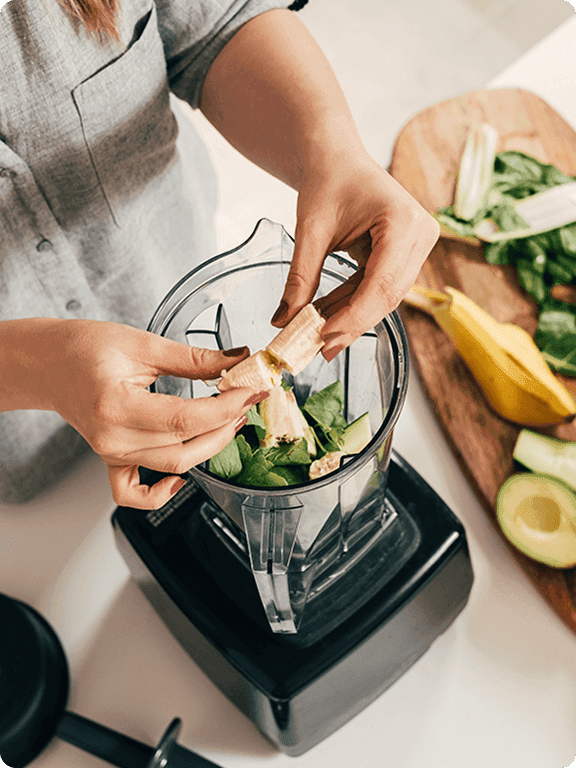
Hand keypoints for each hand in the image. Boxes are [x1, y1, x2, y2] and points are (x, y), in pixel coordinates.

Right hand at [37, 320, 261, 508]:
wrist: (49, 362)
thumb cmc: (84, 348)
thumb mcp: (143, 344)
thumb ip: (194, 358)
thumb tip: (236, 361)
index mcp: (116, 405)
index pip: (186, 418)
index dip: (226, 407)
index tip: (250, 391)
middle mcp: (112, 437)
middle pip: (185, 447)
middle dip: (225, 425)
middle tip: (246, 401)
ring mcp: (111, 453)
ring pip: (173, 465)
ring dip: (209, 447)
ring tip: (229, 420)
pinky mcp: (112, 459)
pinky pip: (134, 493)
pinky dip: (160, 494)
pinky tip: (181, 480)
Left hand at [271, 150, 439, 359]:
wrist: (336, 156)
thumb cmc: (328, 179)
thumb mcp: (310, 230)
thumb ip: (300, 278)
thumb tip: (284, 321)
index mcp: (403, 221)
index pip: (382, 283)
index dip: (354, 316)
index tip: (324, 337)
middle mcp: (420, 234)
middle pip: (388, 295)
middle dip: (352, 323)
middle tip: (320, 348)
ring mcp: (417, 245)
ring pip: (385, 297)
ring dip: (351, 316)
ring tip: (318, 335)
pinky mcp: (406, 254)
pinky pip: (380, 288)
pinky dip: (353, 303)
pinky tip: (328, 317)